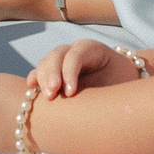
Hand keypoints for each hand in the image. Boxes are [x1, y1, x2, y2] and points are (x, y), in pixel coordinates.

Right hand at [29, 39, 143, 98]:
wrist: (121, 83)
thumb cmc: (122, 83)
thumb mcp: (118, 84)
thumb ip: (104, 89)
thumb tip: (91, 104)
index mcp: (92, 49)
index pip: (77, 54)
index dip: (70, 71)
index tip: (71, 92)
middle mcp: (74, 50)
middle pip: (57, 54)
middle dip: (52, 73)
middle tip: (52, 94)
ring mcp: (63, 60)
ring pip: (46, 62)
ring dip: (42, 78)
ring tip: (46, 98)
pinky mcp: (55, 72)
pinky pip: (40, 71)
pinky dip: (35, 78)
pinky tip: (31, 88)